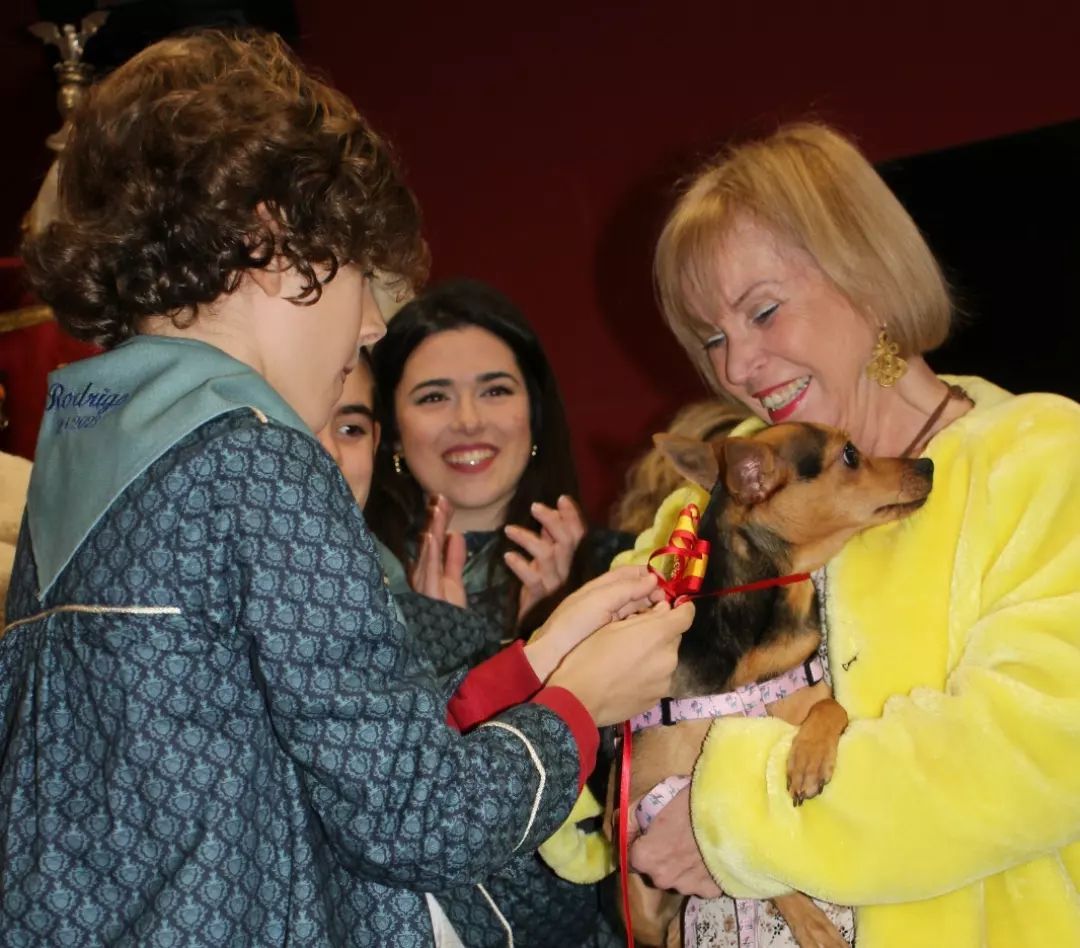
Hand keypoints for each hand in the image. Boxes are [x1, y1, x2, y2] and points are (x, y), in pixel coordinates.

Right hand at [409, 494, 466, 607]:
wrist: (448, 644)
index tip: (443, 500)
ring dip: (432, 529)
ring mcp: (424, 585)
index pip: (433, 541)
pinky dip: (430, 552)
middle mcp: (422, 575)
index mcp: (429, 571)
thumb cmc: (447, 616)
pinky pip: (429, 571)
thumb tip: (455, 534)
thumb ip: (454, 559)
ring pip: (427, 552)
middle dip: (434, 520)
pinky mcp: (429, 595)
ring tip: (436, 509)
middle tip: (440, 497)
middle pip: (428, 543)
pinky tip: (432, 535)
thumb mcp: (453, 582)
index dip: (438, 521)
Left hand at [504, 495, 586, 620]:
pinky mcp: (539, 597)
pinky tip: (507, 556)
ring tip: (508, 530)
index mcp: (569, 560)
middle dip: (552, 521)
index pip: (578, 534)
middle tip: (534, 507)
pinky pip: (532, 578)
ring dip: (528, 539)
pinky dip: (520, 565)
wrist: (534, 625)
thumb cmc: (540, 588)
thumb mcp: (546, 561)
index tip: (562, 498)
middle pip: (566, 541)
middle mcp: (566, 570)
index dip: (572, 515)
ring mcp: (554, 584)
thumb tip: (549, 513)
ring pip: (547, 555)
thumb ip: (549, 539)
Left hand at [524, 566, 665, 678]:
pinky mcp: (611, 641)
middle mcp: (605, 603)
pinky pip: (632, 629)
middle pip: (634, 592)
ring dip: (651, 610)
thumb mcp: (597, 601)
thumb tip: (652, 578)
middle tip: (671, 601)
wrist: (550, 660)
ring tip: (668, 614)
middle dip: (653, 593)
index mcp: (599, 589)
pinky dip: (645, 627)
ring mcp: (608, 623)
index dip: (646, 574)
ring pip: (636, 610)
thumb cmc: (573, 625)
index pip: (627, 574)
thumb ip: (624, 589)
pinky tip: (657, 631)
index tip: (667, 579)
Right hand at [548, 598, 693, 725]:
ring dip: (655, 655)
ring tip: (629, 661)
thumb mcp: (612, 626)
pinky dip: (649, 675)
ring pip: (666, 659)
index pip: (686, 616)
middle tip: (636, 636)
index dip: (682, 609)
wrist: (579, 698)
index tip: (672, 608)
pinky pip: (659, 679)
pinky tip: (628, 678)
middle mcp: (669, 657)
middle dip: (660, 634)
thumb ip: (644, 616)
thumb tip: (664, 610)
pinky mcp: (657, 698)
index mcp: (658, 634)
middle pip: (673, 638)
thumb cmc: (590, 655)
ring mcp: (665, 681)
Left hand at [629, 784, 722, 897]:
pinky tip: (708, 853)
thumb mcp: (649, 800)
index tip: (649, 829)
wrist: (732, 815)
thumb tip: (618, 830)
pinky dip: (702, 871)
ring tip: (694, 840)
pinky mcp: (712, 890)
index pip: (630, 857)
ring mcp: (689, 887)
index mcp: (645, 858)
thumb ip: (628, 819)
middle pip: (654, 868)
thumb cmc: (688, 802)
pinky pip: (700, 882)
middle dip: (659, 853)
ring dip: (680, 863)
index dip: (638, 841)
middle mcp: (663, 879)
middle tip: (674, 831)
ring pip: (677, 877)